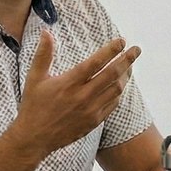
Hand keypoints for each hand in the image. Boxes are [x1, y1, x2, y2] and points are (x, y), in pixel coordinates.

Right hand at [8, 33, 139, 155]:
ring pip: (116, 89)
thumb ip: (43, 54)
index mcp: (69, 83)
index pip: (96, 62)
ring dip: (125, 75)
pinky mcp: (94, 121)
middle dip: (127, 60)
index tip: (122, 41)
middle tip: (136, 50)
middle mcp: (83, 96)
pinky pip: (113, 104)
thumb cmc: (33, 106)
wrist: (34, 138)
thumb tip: (46, 32)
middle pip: (112, 74)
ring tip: (130, 65)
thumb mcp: (34, 78)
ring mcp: (91, 110)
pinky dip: (119, 92)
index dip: (111, 50)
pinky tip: (120, 84)